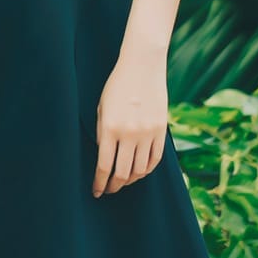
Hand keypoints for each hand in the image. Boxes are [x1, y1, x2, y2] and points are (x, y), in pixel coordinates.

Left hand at [91, 51, 167, 196]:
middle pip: (122, 173)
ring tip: (123, 181)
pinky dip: (146, 170)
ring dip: (130, 180)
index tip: (97, 191)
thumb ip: (103, 133)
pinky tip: (139, 171)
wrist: (142, 66)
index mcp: (111, 127)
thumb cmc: (117, 85)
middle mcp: (130, 133)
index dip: (99, 183)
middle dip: (114, 186)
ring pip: (140, 170)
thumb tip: (104, 158)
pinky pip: (155, 160)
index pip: (104, 166)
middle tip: (109, 189)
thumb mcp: (102, 107)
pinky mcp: (161, 130)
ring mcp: (147, 133)